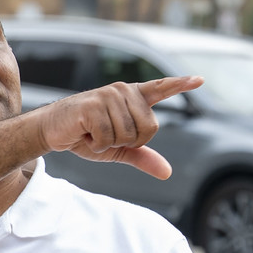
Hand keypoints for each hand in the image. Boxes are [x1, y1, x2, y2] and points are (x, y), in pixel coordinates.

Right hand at [32, 77, 201, 178]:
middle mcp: (123, 91)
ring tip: (93, 132)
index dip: (181, 85)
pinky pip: (109, 138)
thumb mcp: (118, 149)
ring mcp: (108, 96)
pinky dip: (97, 144)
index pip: (161, 88)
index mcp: (132, 97)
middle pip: (149, 128)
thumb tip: (167, 172)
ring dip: (109, 143)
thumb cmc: (86, 135)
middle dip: (130, 142)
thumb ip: (143, 156)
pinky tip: (85, 133)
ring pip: (128, 135)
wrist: (53, 131)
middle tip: (107, 135)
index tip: (200, 79)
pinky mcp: (93, 105)